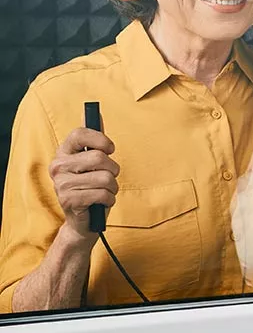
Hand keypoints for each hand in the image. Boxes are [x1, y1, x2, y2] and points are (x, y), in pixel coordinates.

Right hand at [49, 128, 118, 248]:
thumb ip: (94, 139)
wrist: (84, 220)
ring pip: (105, 178)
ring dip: (113, 187)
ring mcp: (62, 184)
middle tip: (108, 178)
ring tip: (104, 192)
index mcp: (63, 153)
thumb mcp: (93, 162)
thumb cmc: (92, 187)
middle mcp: (58, 166)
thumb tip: (94, 111)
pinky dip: (109, 199)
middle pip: (99, 157)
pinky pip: (103, 194)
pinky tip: (101, 202)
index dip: (101, 139)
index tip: (110, 149)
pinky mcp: (69, 200)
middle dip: (113, 170)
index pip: (79, 134)